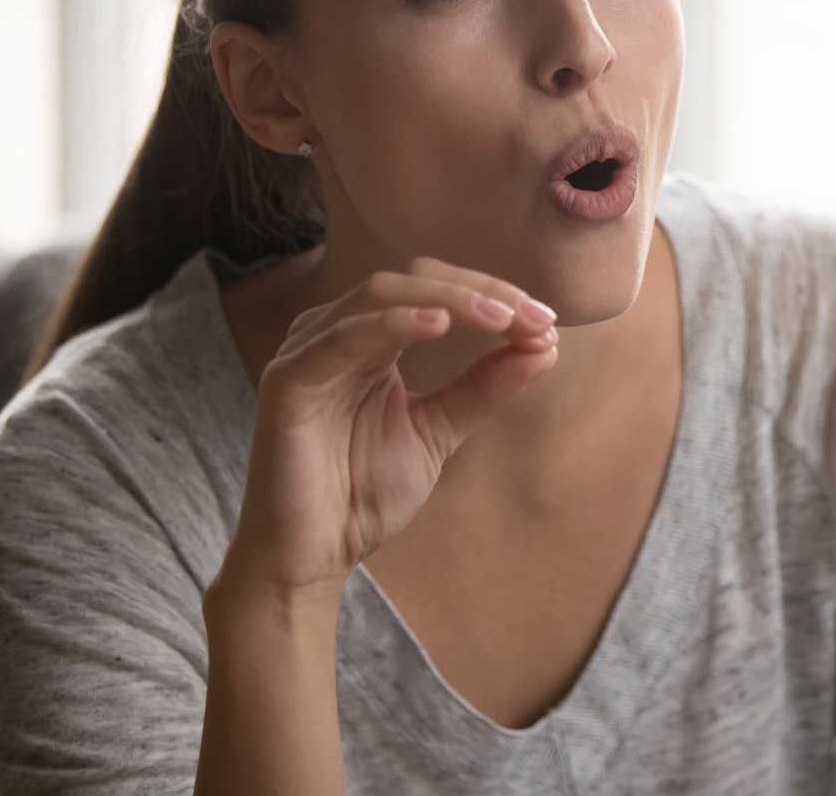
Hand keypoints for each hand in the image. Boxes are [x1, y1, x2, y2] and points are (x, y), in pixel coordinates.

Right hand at [217, 256, 558, 605]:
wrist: (312, 556)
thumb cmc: (362, 493)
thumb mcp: (439, 430)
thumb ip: (484, 387)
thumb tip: (545, 346)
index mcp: (370, 338)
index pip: (436, 292)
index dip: (493, 296)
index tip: (546, 321)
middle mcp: (336, 332)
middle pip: (415, 280)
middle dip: (482, 293)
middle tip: (534, 318)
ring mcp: (308, 351)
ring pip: (384, 294)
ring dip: (452, 300)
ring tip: (503, 318)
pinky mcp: (288, 380)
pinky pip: (344, 338)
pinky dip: (394, 323)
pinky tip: (439, 325)